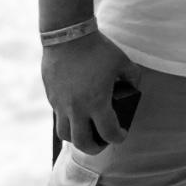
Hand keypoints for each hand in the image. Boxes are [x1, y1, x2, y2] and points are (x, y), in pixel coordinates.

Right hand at [41, 30, 141, 155]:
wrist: (68, 36)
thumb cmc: (98, 49)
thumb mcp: (122, 61)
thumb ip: (133, 76)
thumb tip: (134, 87)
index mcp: (98, 102)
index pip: (109, 132)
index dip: (118, 138)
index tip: (122, 135)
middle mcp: (77, 108)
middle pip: (83, 143)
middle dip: (95, 148)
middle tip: (103, 143)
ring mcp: (61, 105)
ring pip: (65, 135)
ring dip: (77, 139)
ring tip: (86, 133)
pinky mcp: (52, 98)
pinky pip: (58, 118)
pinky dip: (68, 121)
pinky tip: (76, 114)